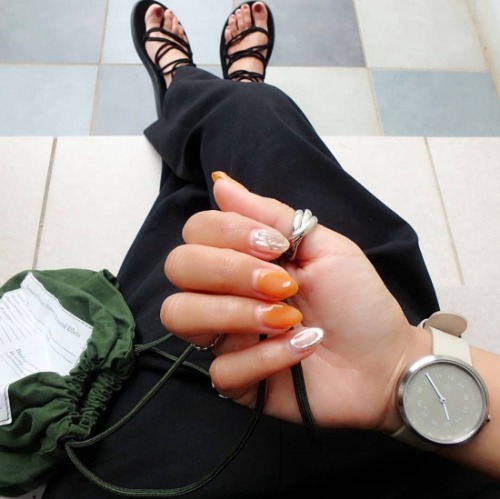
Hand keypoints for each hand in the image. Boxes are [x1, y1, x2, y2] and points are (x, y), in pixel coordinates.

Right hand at [161, 172, 430, 431]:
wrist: (384, 362)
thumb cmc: (357, 301)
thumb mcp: (323, 246)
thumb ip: (270, 215)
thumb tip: (222, 183)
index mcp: (242, 259)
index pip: (196, 231)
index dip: (228, 233)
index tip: (277, 246)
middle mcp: (224, 294)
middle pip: (178, 266)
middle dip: (229, 269)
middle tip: (282, 284)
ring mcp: (226, 337)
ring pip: (179, 314)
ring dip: (235, 312)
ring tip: (286, 318)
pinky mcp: (237, 380)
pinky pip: (221, 369)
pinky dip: (266, 357)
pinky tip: (300, 350)